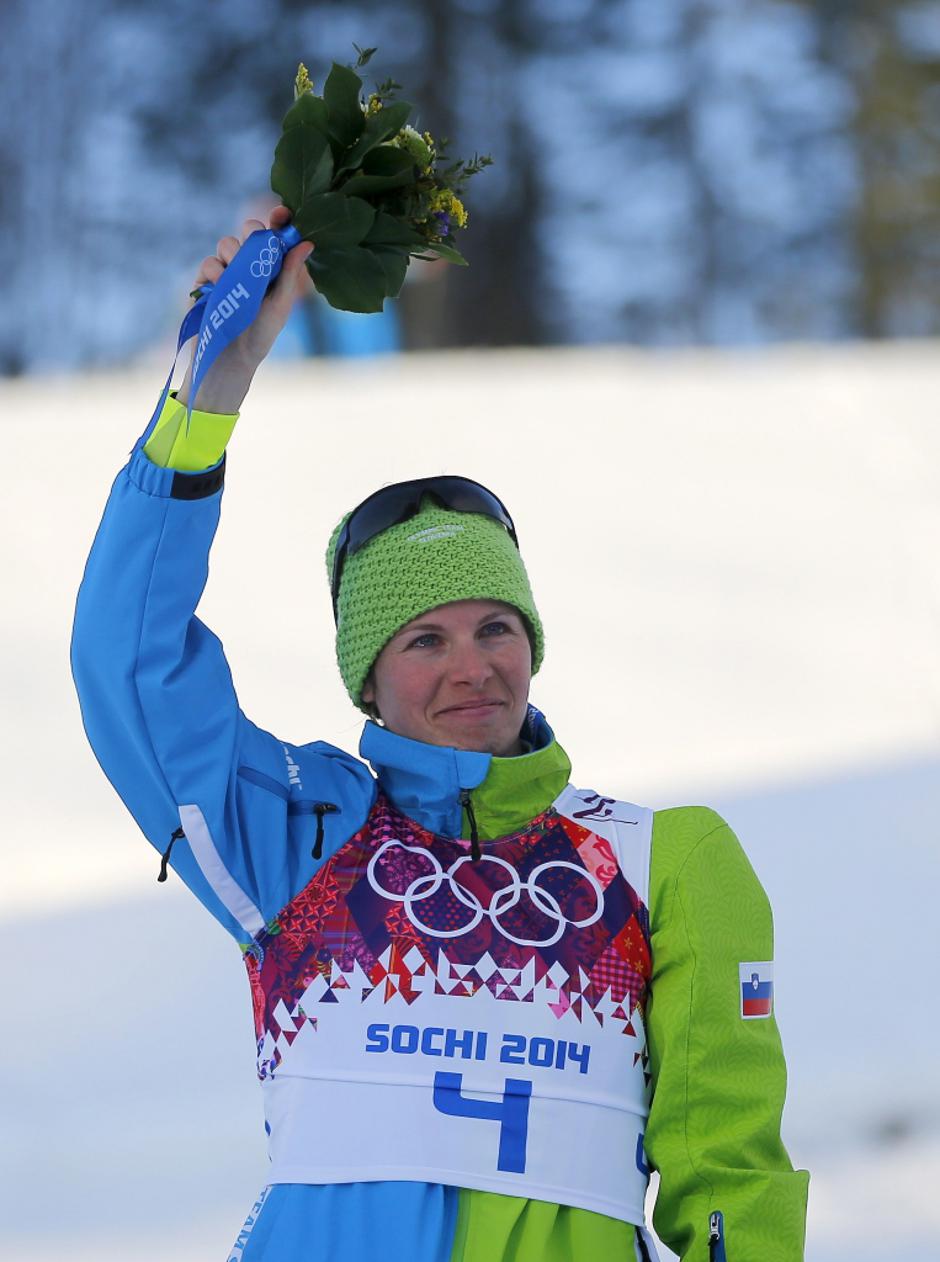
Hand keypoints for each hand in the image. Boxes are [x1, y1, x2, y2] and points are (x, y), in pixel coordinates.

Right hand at [176, 205, 313, 413]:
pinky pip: (209, 263)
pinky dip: (216, 272)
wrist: (231, 358)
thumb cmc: (260, 335)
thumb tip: (307, 242)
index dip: (278, 220)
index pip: (274, 235)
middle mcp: (248, 264)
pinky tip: (220, 286)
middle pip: (248, 230)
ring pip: (226, 243)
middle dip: (252, 233)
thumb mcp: (280, 304)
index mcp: (271, 268)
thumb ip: (290, 273)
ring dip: (233, 255)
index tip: (281, 213)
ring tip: (238, 279)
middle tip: (256, 248)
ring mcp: (226, 271)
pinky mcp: (205, 282)